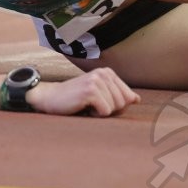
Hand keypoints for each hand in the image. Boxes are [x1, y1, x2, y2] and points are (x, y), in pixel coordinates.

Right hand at [26, 68, 140, 115]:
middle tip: (90, 105)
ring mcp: (97, 80)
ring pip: (115, 108)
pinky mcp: (91, 90)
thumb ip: (118, 95)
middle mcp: (104, 73)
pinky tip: (83, 107)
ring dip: (100, 112)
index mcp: (108, 72)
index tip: (98, 102)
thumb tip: (137, 99)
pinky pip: (105, 112)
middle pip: (123, 103)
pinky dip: (94, 115)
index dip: (114, 106)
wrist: (50, 98)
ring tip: (86, 105)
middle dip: (108, 109)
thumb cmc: (75, 99)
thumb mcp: (99, 95)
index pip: (128, 96)